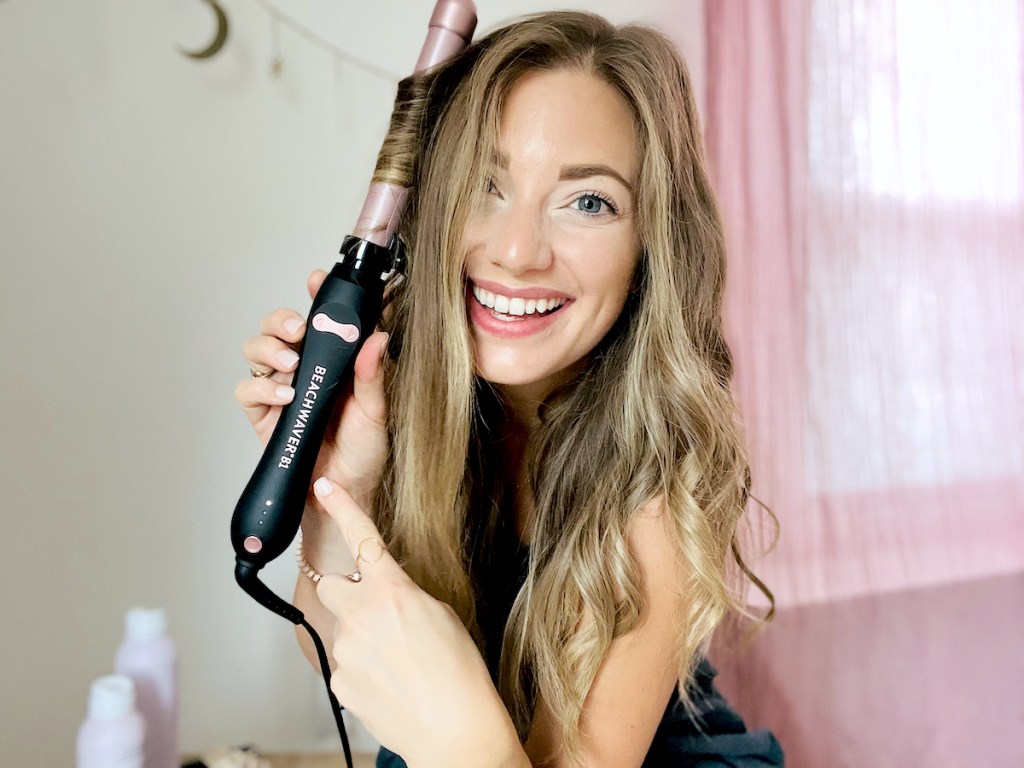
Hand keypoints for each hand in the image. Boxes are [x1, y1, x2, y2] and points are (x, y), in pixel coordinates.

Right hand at [233, 269, 389, 510]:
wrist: (343, 495)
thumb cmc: (362, 454)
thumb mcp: (375, 412)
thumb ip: (372, 376)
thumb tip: (377, 337)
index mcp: (333, 363)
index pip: (321, 321)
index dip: (315, 297)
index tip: (315, 280)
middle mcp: (305, 371)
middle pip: (278, 329)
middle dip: (281, 320)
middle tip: (296, 328)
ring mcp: (281, 391)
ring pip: (257, 352)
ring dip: (268, 349)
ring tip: (290, 364)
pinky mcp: (263, 415)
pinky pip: (248, 391)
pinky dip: (262, 389)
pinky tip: (284, 397)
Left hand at [312, 476, 523, 767]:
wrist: (453, 729)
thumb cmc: (460, 673)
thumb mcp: (441, 614)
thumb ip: (403, 595)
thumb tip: (385, 596)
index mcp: (391, 591)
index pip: (360, 537)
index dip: (341, 507)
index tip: (324, 487)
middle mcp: (360, 615)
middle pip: (331, 586)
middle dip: (346, 591)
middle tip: (375, 612)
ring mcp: (345, 651)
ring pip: (341, 629)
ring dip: (361, 636)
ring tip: (396, 661)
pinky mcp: (339, 682)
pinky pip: (343, 664)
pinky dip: (362, 668)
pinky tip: (389, 682)